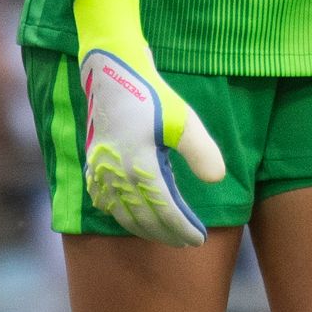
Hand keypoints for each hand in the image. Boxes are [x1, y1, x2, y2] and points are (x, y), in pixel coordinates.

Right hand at [65, 0, 221, 245]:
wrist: (111, 69)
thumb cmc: (150, 92)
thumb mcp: (182, 119)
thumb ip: (201, 151)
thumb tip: (217, 180)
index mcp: (139, 166)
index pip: (164, 211)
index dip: (182, 228)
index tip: (199, 238)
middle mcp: (116, 173)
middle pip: (142, 218)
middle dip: (165, 234)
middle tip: (186, 242)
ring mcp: (101, 169)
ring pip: (121, 212)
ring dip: (142, 228)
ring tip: (162, 234)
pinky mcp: (94, 160)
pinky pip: (103, 199)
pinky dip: (117, 213)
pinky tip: (127, 216)